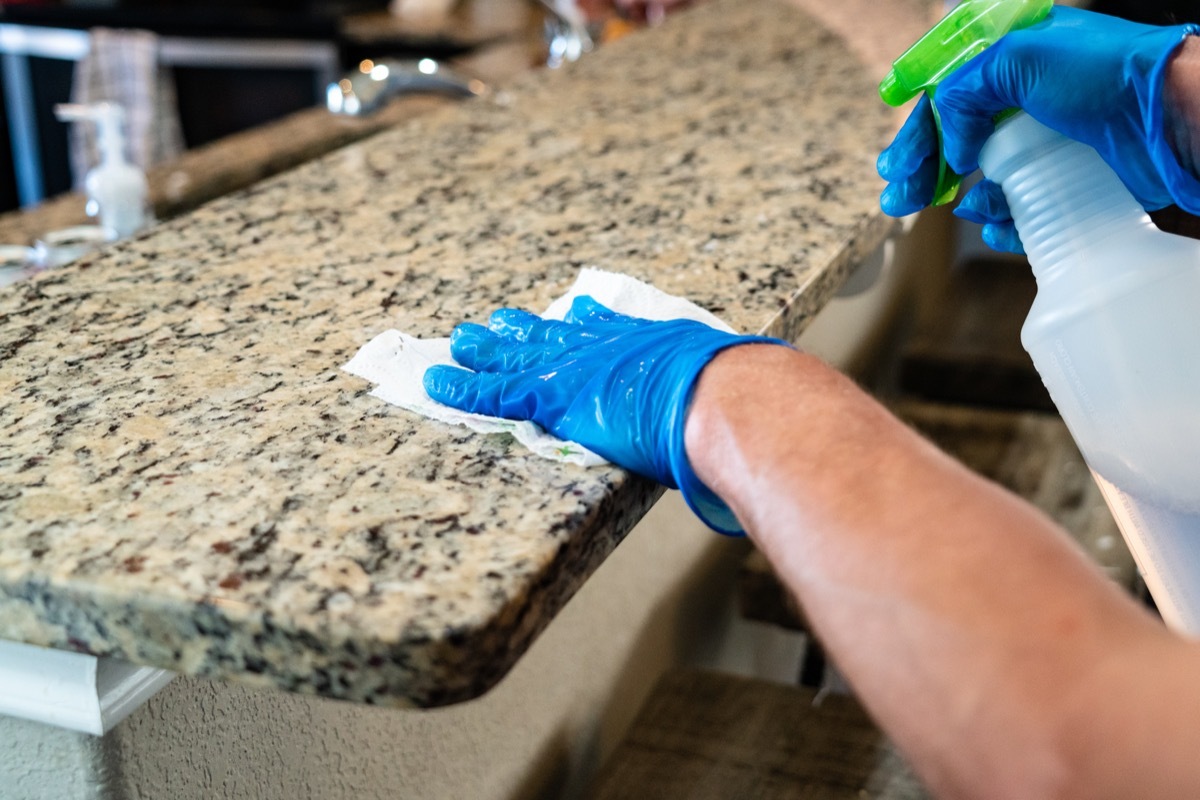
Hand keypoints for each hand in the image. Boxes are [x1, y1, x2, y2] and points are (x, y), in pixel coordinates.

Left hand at [423, 296, 787, 533]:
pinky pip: (496, 390)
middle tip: (501, 321)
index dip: (585, 327)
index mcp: (648, 344)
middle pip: (556, 336)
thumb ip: (743, 393)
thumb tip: (784, 406)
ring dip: (485, 350)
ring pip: (517, 355)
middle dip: (525, 331)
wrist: (726, 398)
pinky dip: (463, 386)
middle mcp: (607, 348)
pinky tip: (438, 380)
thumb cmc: (743, 395)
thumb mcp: (741, 380)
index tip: (573, 316)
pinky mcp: (555, 396)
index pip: (610, 332)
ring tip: (460, 341)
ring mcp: (578, 369)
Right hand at [878, 7, 1199, 253]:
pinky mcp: (1071, 181)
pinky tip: (991, 223)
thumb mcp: (1018, 58)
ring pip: (987, 179)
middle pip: (960, 140)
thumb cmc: (1106, 74)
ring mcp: (1050, 142)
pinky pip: (1022, 208)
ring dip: (960, 197)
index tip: (895, 161)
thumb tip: (954, 146)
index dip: (919, 127)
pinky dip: (1001, 220)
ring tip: (946, 207)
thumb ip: (965, 92)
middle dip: (926, 170)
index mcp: (1016, 61)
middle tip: (899, 198)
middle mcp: (1031, 101)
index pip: (949, 94)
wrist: (1171, 116)